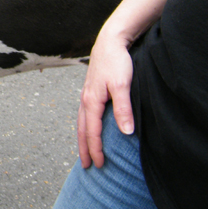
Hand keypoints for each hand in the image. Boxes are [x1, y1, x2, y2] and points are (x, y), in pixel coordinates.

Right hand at [77, 29, 134, 169]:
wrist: (109, 42)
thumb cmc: (117, 62)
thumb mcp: (123, 85)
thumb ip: (123, 109)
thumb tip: (126, 132)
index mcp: (92, 101)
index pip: (93, 132)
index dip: (95, 149)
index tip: (99, 165)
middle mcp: (85, 100)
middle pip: (82, 130)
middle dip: (84, 149)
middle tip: (87, 166)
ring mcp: (86, 95)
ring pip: (81, 122)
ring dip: (83, 139)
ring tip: (85, 152)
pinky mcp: (90, 91)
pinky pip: (85, 115)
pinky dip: (85, 127)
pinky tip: (90, 129)